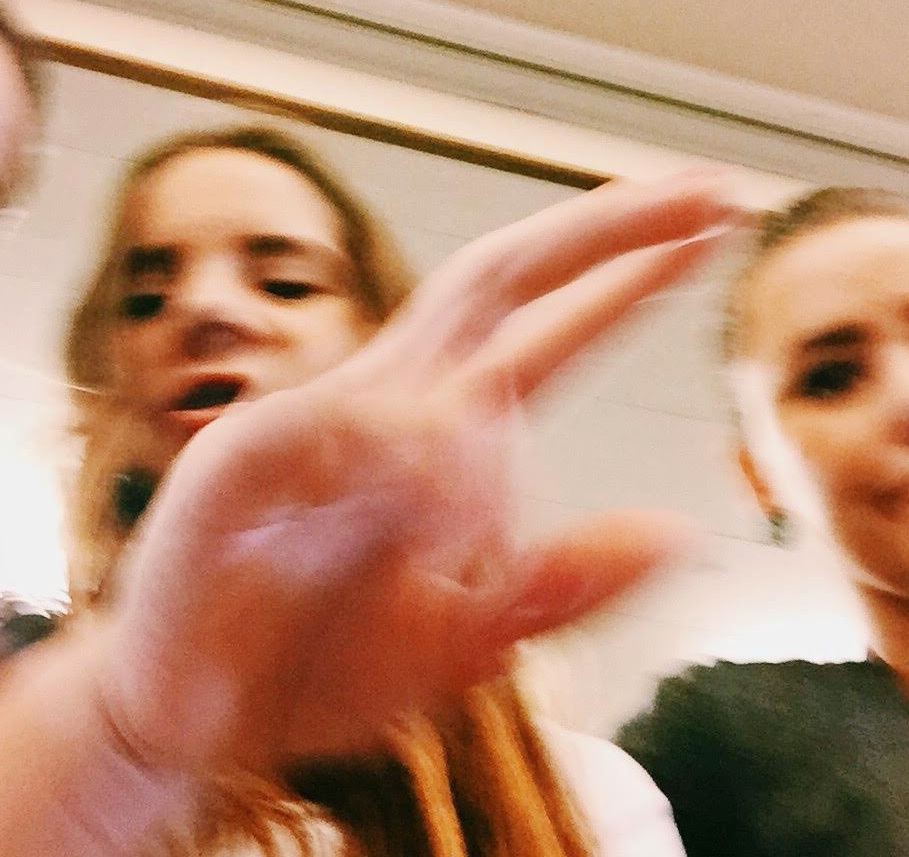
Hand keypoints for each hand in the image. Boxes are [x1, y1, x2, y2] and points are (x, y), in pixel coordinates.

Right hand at [99, 178, 739, 775]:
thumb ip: (567, 585)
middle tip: (715, 191)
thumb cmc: (321, 663)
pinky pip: (337, 434)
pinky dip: (391, 474)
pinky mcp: (242, 457)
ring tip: (434, 570)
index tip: (714, 221)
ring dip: (467, 459)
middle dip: (608, 230)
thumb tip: (683, 531)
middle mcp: (386, 404)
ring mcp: (313, 422)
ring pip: (428, 376)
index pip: (549, 325)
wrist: (192, 717)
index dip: (628, 267)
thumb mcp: (472, 640)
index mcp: (442, 435)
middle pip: (498, 275)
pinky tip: (403, 529)